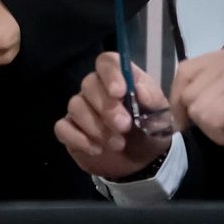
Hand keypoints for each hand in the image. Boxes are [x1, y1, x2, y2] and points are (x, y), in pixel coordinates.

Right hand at [55, 52, 175, 178]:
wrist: (142, 161)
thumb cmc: (150, 131)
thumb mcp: (161, 116)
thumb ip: (153, 100)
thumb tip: (139, 89)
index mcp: (120, 78)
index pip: (107, 62)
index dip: (110, 74)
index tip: (120, 93)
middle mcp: (96, 88)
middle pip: (88, 84)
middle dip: (106, 107)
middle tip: (124, 127)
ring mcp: (81, 108)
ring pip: (76, 106)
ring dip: (96, 127)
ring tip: (118, 144)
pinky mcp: (70, 129)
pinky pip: (62, 127)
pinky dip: (78, 138)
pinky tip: (96, 150)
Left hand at [169, 43, 223, 151]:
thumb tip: (201, 100)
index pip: (187, 69)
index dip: (181, 97)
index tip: (190, 118)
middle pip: (186, 89)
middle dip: (194, 115)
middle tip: (219, 128)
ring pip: (196, 108)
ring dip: (213, 128)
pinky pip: (209, 122)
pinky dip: (223, 137)